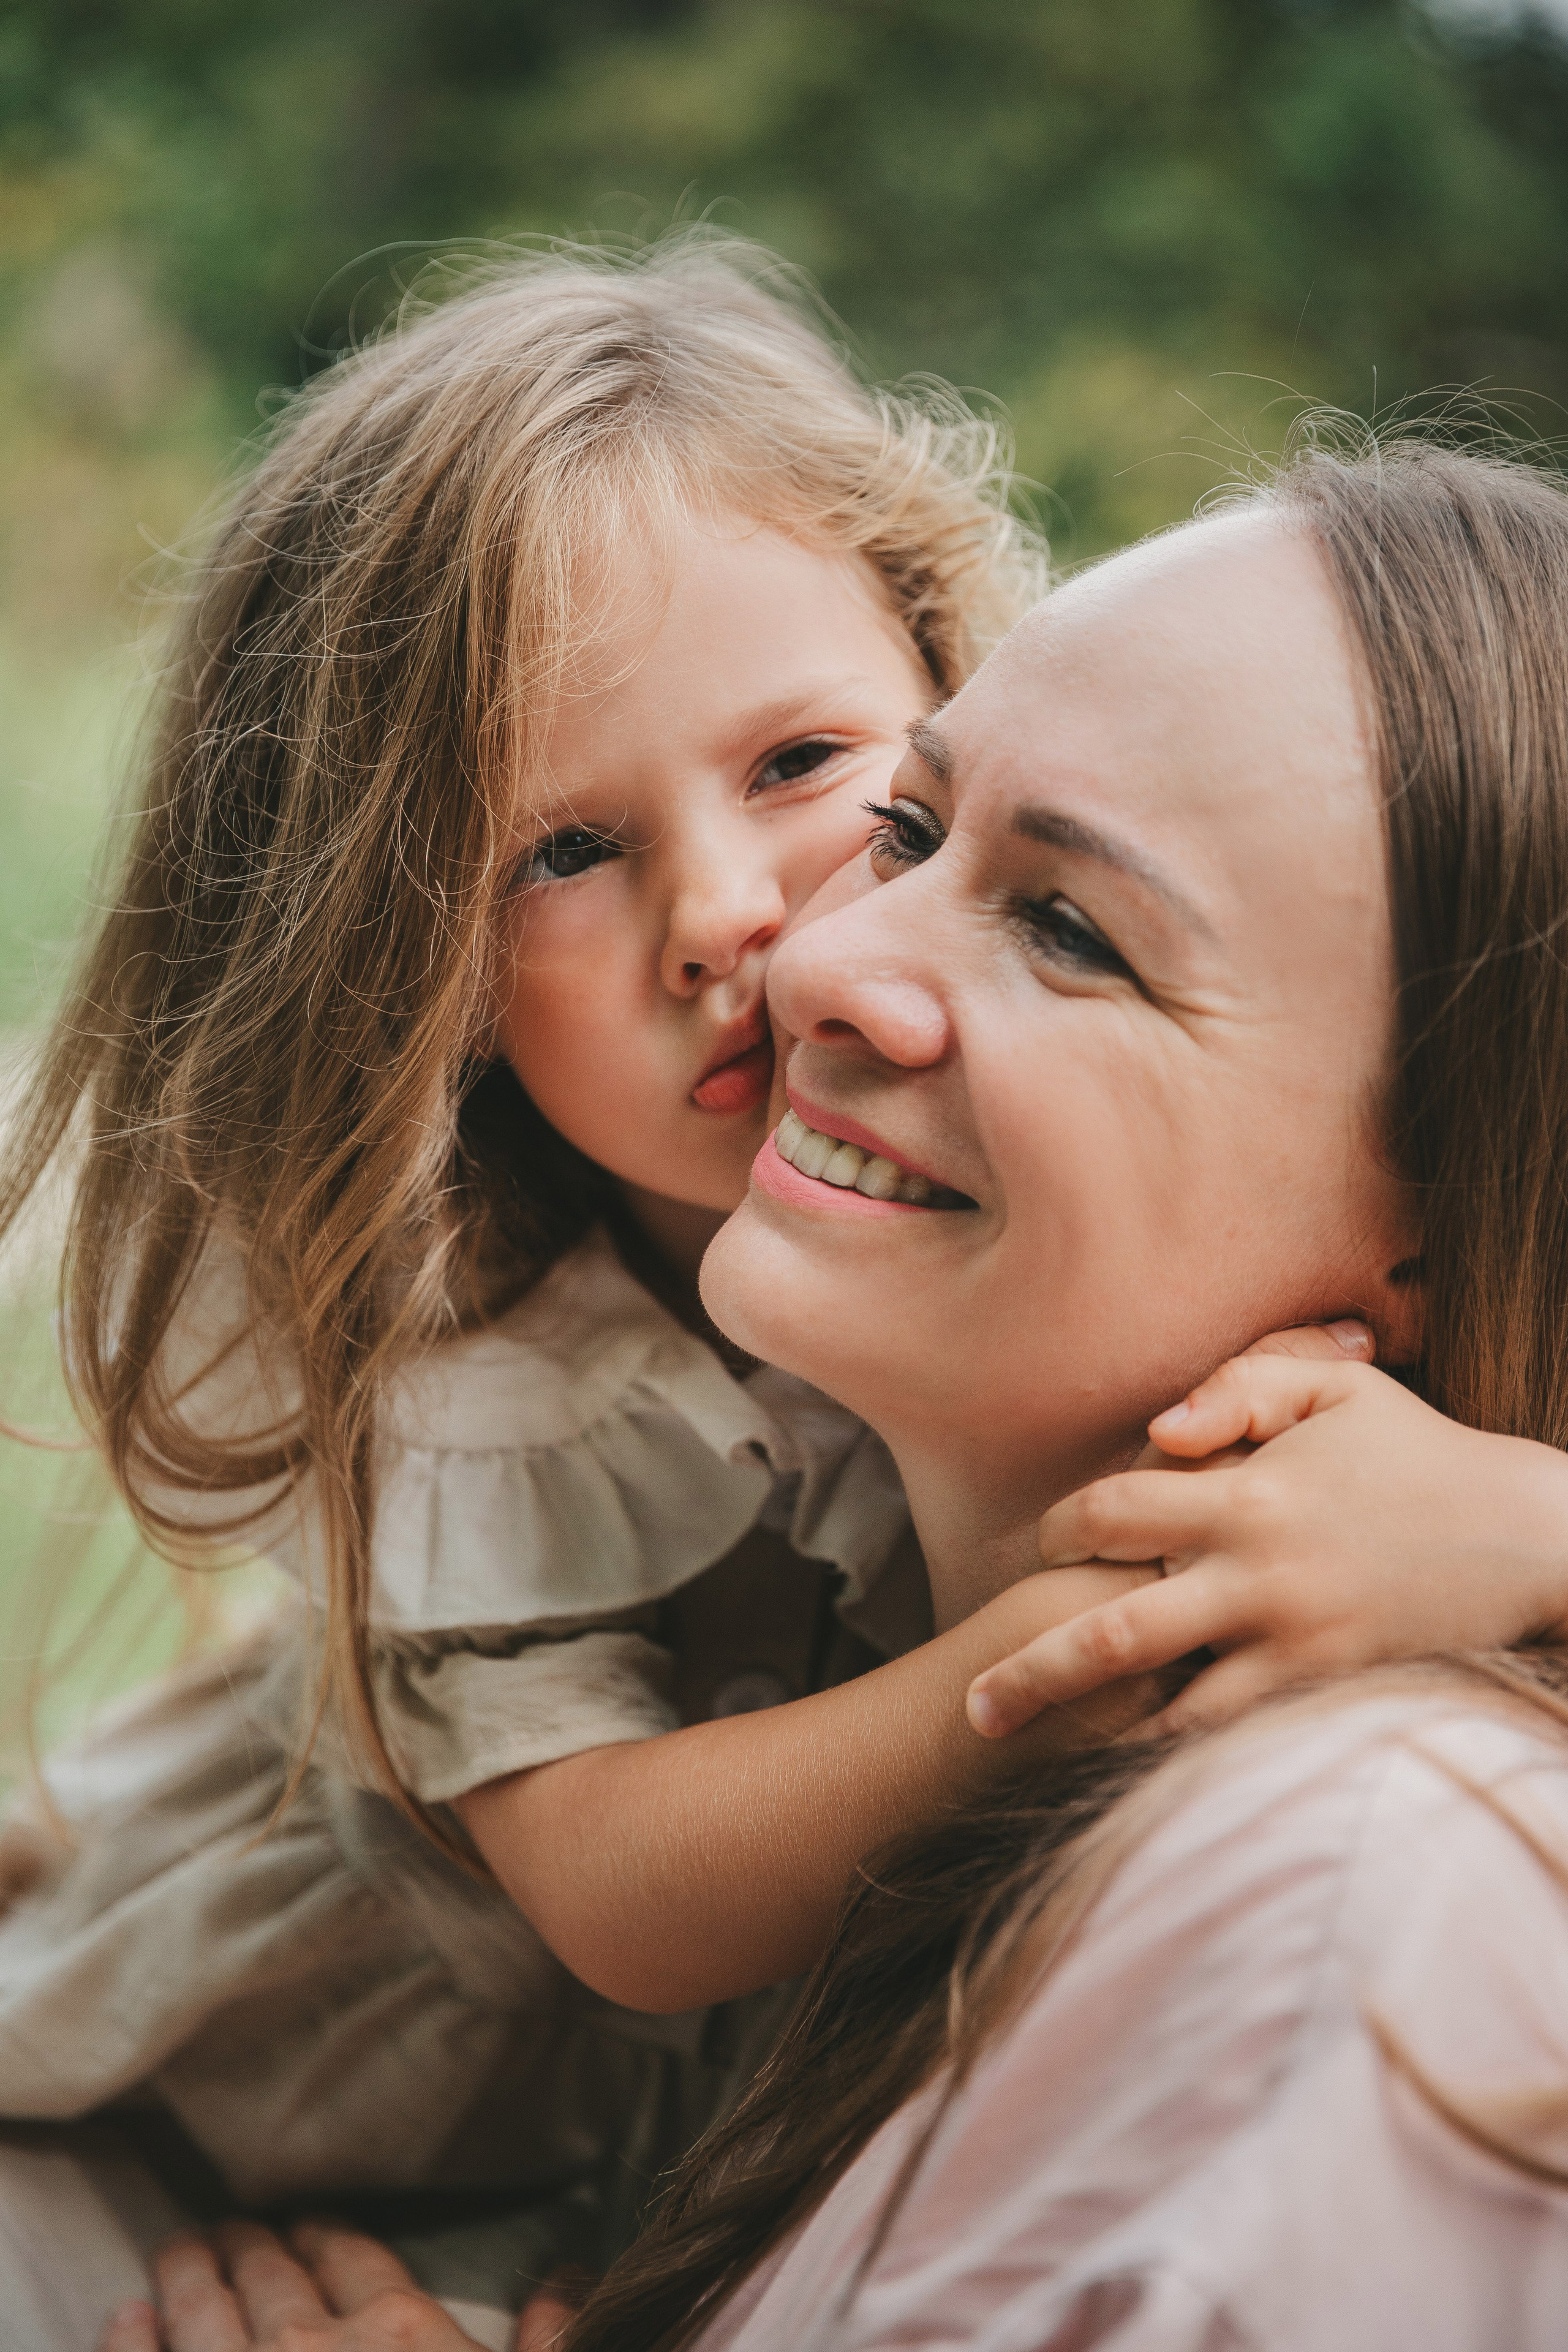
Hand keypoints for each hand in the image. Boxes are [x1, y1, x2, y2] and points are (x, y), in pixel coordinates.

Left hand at [98, 2222, 579, 2351]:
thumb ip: (551, 2340)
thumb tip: (564, 2274)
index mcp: (403, 2332)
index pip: (352, 2255)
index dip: (325, 2233)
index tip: (306, 2221)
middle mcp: (314, 2349)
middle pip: (272, 2277)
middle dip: (250, 2247)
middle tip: (232, 2227)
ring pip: (203, 2313)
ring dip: (187, 2277)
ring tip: (178, 2252)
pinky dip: (131, 2342)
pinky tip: (125, 2317)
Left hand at [966, 1324, 1567, 1738]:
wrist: (1528, 1536)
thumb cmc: (1421, 1452)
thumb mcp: (1339, 1386)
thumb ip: (1240, 1387)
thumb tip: (1155, 1430)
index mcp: (1246, 1494)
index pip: (1111, 1513)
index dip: (1060, 1528)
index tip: (1047, 1542)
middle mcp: (1256, 1577)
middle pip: (1111, 1635)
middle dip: (1032, 1672)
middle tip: (973, 1707)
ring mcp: (1291, 1643)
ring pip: (1167, 1705)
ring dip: (1096, 1728)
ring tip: (1036, 1751)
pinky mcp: (1325, 1688)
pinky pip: (1232, 1730)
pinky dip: (1176, 1746)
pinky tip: (1129, 1756)